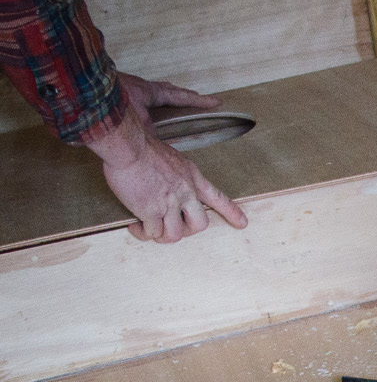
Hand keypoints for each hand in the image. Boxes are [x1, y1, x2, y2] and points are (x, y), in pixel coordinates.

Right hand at [88, 74, 247, 241]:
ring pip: (175, 235)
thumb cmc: (142, 146)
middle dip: (187, 231)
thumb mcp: (171, 157)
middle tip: (172, 227)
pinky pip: (152, 232)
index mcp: (192, 178)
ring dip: (161, 235)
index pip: (218, 198)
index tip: (242, 223)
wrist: (128, 145)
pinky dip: (143, 233)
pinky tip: (135, 226)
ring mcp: (169, 204)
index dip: (231, 212)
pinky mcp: (150, 211)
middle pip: (199, 225)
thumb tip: (166, 182)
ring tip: (148, 229)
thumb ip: (175, 174)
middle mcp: (185, 193)